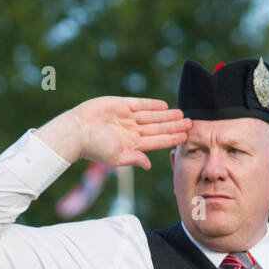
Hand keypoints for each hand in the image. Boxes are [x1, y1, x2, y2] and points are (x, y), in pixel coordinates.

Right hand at [35, 96, 190, 169]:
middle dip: (174, 126)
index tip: (186, 137)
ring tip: (182, 114)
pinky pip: (140, 104)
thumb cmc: (95, 147)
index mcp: (133, 145)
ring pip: (152, 116)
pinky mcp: (121, 105)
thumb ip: (134, 159)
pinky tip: (164, 106)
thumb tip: (149, 164)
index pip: (157, 142)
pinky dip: (152, 105)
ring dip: (167, 116)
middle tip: (191, 123)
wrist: (78, 130)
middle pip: (158, 128)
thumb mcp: (116, 157)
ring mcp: (127, 117)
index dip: (172, 139)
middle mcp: (132, 131)